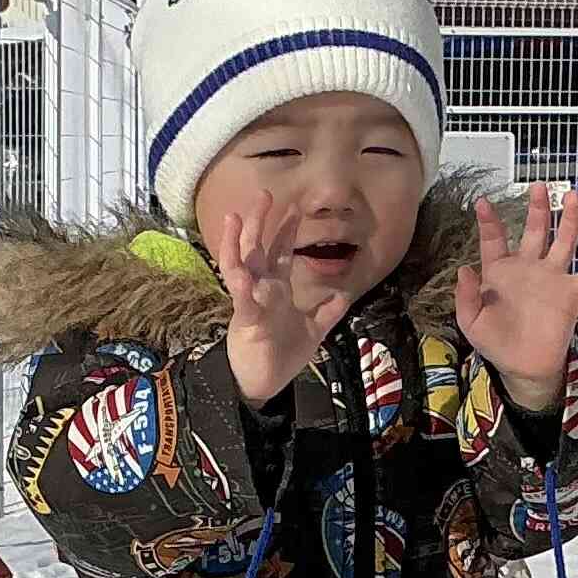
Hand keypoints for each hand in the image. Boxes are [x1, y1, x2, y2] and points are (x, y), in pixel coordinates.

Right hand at [211, 198, 353, 408]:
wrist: (264, 384)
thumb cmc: (282, 356)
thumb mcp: (313, 332)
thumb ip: (327, 313)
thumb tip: (344, 294)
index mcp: (275, 290)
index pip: (279, 253)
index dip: (284, 231)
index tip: (291, 207)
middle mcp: (260, 290)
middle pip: (257, 249)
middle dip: (259, 222)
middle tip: (263, 194)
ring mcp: (251, 302)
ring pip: (240, 266)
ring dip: (235, 242)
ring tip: (233, 217)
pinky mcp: (247, 320)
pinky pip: (243, 300)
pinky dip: (242, 286)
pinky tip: (241, 271)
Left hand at [455, 185, 577, 412]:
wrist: (524, 367)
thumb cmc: (497, 344)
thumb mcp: (471, 322)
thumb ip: (466, 296)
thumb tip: (465, 270)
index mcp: (501, 273)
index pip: (495, 240)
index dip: (489, 222)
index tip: (482, 202)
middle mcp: (529, 269)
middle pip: (535, 230)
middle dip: (538, 208)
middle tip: (539, 187)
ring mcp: (552, 279)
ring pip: (564, 242)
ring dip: (569, 220)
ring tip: (573, 197)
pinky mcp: (571, 294)